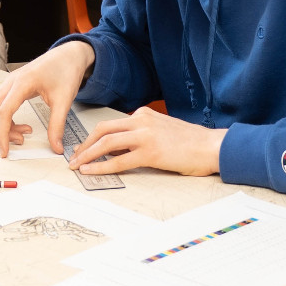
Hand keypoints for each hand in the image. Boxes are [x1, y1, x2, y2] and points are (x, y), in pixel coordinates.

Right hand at [0, 41, 95, 157]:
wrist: (68, 55)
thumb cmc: (65, 71)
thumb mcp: (64, 100)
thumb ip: (57, 125)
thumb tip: (56, 148)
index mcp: (22, 83)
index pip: (3, 112)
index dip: (2, 134)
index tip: (5, 151)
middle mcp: (11, 82)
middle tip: (7, 148)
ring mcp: (10, 84)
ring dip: (1, 127)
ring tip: (22, 136)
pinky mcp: (12, 87)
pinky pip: (0, 106)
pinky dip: (6, 121)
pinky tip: (22, 127)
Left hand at [70, 104, 224, 177]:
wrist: (212, 146)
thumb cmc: (190, 143)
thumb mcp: (162, 130)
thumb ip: (142, 135)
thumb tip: (121, 149)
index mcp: (144, 114)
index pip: (112, 124)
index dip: (94, 136)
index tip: (84, 148)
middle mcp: (142, 121)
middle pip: (103, 129)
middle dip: (85, 144)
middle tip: (74, 157)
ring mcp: (145, 135)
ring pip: (107, 142)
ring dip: (88, 154)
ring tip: (77, 166)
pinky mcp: (151, 152)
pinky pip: (120, 160)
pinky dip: (102, 166)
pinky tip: (91, 171)